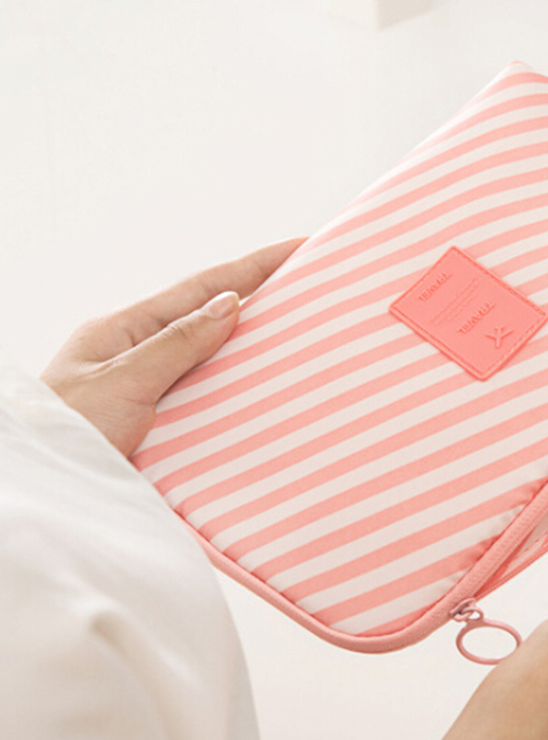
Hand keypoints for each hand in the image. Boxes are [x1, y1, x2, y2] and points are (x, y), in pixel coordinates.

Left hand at [41, 237, 305, 456]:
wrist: (45, 492)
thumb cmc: (61, 434)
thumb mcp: (120, 383)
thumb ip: (176, 344)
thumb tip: (229, 304)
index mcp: (124, 330)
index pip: (202, 288)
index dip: (254, 267)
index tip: (297, 248)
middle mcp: (138, 355)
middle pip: (211, 319)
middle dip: (260, 302)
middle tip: (310, 291)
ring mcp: (149, 391)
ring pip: (211, 361)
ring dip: (252, 350)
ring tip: (298, 341)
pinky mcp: (160, 428)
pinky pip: (207, 400)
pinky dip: (236, 393)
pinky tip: (260, 398)